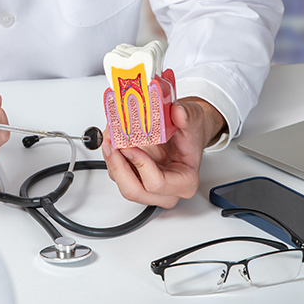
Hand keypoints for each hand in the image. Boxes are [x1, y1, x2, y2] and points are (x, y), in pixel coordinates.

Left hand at [101, 97, 225, 207]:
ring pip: (122, 183)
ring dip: (111, 160)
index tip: (130, 146)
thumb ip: (187, 116)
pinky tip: (112, 140)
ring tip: (109, 137)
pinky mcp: (135, 178)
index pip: (157, 183)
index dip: (140, 165)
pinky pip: (117, 174)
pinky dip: (112, 157)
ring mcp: (148, 187)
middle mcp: (166, 191)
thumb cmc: (190, 133)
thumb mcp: (194, 119)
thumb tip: (178, 112)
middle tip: (111, 143)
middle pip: (133, 190)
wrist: (185, 132)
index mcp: (185, 182)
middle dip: (117, 166)